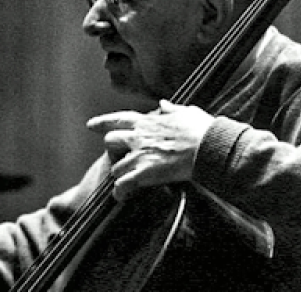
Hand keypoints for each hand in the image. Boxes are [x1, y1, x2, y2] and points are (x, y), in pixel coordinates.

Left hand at [87, 100, 213, 200]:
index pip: (118, 119)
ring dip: (120, 173)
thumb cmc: (201, 130)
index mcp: (147, 121)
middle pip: (110, 141)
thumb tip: (163, 104)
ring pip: (115, 166)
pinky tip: (120, 196)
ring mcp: (140, 155)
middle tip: (119, 158)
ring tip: (126, 179)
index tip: (91, 125)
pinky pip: (123, 185)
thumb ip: (171, 109)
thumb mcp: (186, 112)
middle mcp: (138, 137)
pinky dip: (120, 192)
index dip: (103, 122)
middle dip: (113, 150)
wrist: (209, 147)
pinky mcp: (145, 173)